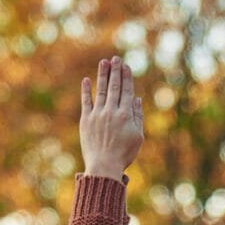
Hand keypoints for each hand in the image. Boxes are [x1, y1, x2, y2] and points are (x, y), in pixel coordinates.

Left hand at [80, 55, 143, 177]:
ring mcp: (97, 115)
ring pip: (101, 90)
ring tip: (104, 62)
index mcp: (126, 115)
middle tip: (115, 59)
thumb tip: (136, 99)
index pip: (127, 91)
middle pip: (114, 87)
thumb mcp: (138, 137)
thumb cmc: (124, 154)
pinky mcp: (86, 120)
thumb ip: (138, 116)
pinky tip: (87, 80)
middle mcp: (112, 112)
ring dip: (103, 75)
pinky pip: (86, 101)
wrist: (104, 166)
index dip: (126, 77)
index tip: (125, 66)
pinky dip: (86, 90)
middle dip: (115, 71)